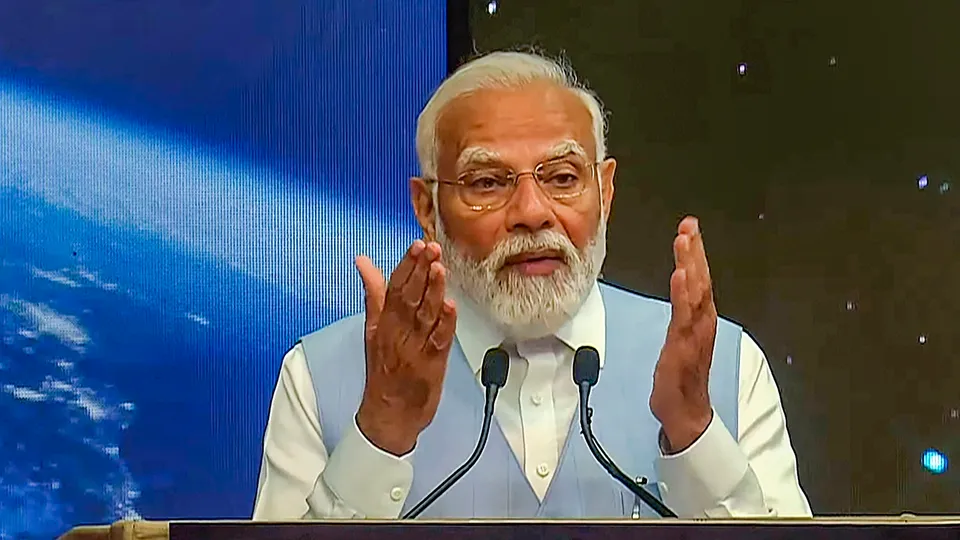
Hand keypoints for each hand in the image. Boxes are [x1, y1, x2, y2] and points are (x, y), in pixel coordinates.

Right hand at [354, 240, 457, 455]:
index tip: (417, 245)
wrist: (388, 413)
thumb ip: (374, 293)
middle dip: (421, 270)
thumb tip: (364, 262)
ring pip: (425, 314)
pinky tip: (449, 306)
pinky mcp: (432, 364)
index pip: (395, 287)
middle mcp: (398, 332)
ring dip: (433, 290)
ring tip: (439, 268)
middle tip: (430, 248)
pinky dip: (445, 323)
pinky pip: (439, 340)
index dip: (407, 265)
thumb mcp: (372, 328)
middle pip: (410, 296)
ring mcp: (415, 348)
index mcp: (384, 322)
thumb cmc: (383, 369)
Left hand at [650, 216, 716, 451]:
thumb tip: (679, 293)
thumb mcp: (678, 338)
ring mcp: (695, 334)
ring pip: (695, 292)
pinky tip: (681, 275)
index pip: (699, 279)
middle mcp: (702, 323)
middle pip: (701, 280)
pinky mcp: (684, 346)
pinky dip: (684, 294)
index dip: (695, 253)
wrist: (685, 411)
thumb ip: (681, 315)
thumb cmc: (681, 376)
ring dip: (691, 264)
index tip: (689, 228)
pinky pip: (685, 316)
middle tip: (689, 225)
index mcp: (699, 319)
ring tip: (685, 241)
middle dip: (695, 251)